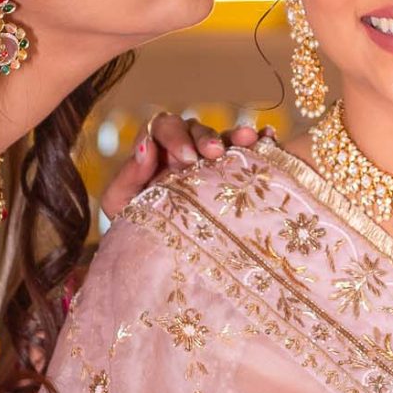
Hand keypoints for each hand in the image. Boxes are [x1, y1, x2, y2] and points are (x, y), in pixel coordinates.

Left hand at [98, 113, 267, 219]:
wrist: (157, 265)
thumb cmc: (136, 231)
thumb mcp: (122, 206)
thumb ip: (127, 176)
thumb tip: (145, 145)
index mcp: (156, 155)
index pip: (162, 128)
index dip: (174, 135)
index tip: (187, 158)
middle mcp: (185, 154)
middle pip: (195, 129)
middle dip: (206, 137)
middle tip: (214, 154)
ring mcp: (212, 165)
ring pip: (224, 138)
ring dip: (236, 135)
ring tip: (249, 138)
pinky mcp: (235, 178)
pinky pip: (249, 154)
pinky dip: (260, 142)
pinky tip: (269, 139)